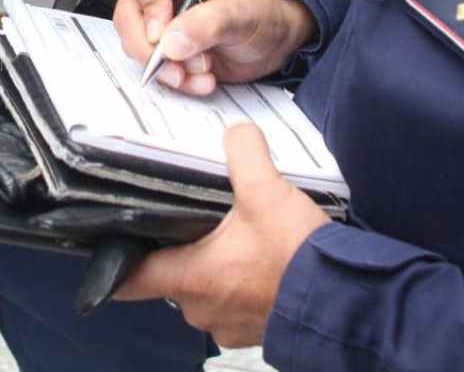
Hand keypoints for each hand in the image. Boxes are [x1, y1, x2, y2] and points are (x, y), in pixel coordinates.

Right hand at [114, 0, 315, 95]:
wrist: (272, 42)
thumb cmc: (260, 14)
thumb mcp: (239, 14)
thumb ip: (206, 25)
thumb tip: (170, 43)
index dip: (149, 3)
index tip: (165, 31)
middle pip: (128, 14)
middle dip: (153, 48)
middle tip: (181, 66)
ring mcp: (157, 18)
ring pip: (136, 44)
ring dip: (169, 68)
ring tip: (204, 71)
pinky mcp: (161, 45)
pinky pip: (151, 66)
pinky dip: (176, 79)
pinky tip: (201, 79)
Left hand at [115, 124, 331, 347]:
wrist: (347, 300)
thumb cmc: (298, 255)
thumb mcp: (267, 191)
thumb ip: (244, 153)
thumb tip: (237, 134)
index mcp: (190, 278)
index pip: (128, 279)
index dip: (117, 259)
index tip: (117, 242)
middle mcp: (200, 308)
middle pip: (170, 277)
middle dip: (183, 250)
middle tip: (199, 221)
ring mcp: (228, 325)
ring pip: (205, 291)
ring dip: (216, 269)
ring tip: (237, 240)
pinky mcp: (255, 330)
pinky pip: (235, 305)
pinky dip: (243, 285)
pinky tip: (263, 261)